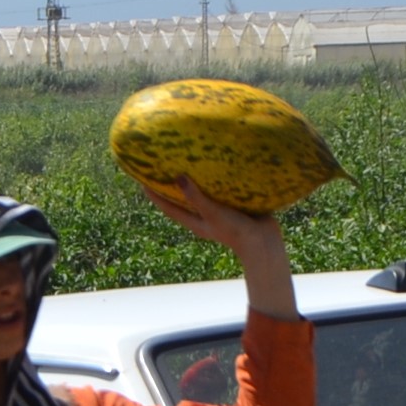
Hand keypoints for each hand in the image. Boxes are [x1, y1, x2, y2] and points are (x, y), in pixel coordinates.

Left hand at [142, 173, 271, 250]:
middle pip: (181, 199)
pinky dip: (216, 181)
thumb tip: (178, 177)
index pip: (168, 207)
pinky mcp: (233, 206)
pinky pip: (220, 191)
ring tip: (186, 162)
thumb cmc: (236, 230)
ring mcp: (219, 212)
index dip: (154, 195)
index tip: (141, 180)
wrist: (264, 242)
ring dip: (194, 181)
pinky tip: (217, 166)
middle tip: (161, 167)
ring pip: (201, 194)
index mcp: (195, 221)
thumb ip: (196, 197)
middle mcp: (204, 216)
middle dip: (171, 185)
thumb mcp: (212, 213)